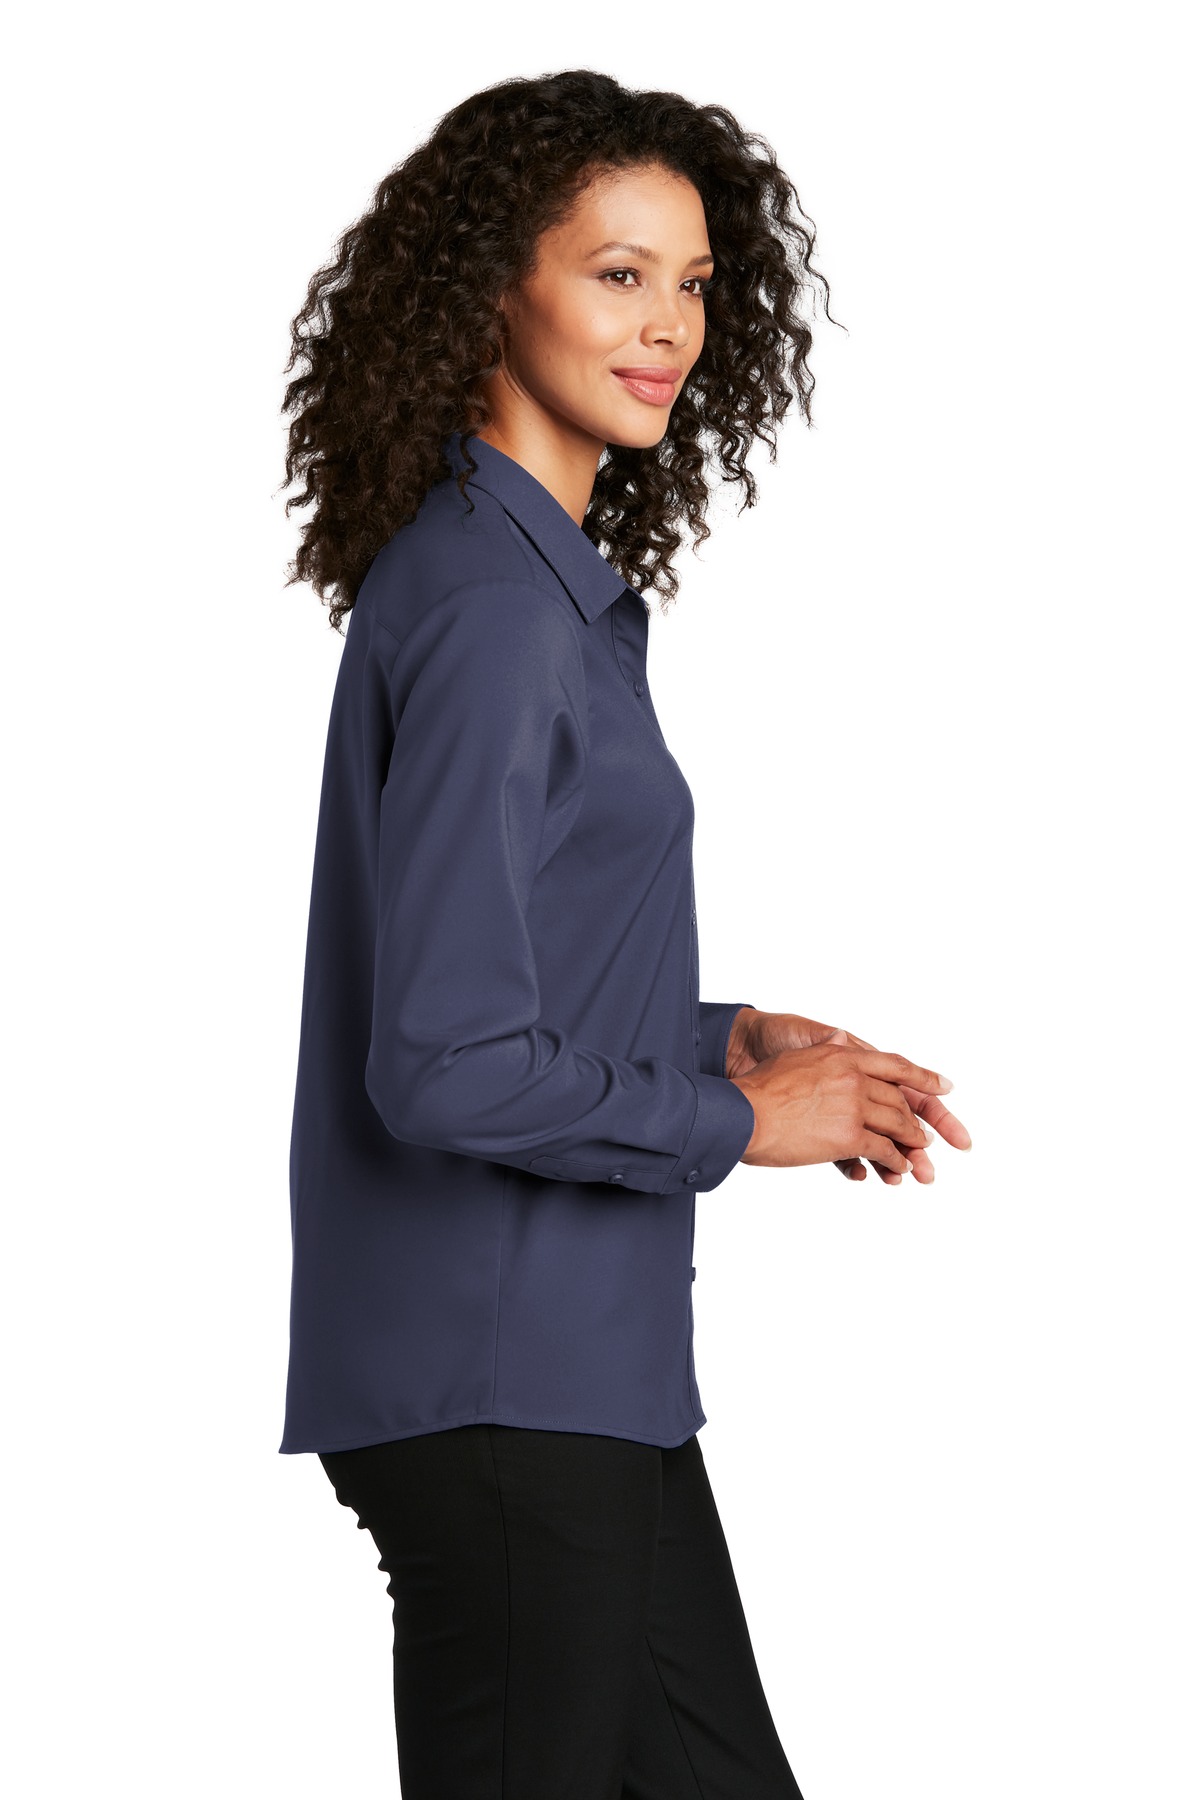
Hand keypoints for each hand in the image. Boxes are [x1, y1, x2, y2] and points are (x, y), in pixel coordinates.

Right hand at [726, 1008, 970, 1184]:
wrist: (743, 1113)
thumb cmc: (759, 1089)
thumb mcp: (796, 1057)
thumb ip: (824, 1052)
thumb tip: (839, 1039)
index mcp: (842, 1055)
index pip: (894, 1065)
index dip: (922, 1077)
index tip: (945, 1087)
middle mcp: (854, 1076)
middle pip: (899, 1098)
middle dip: (917, 1120)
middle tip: (931, 1137)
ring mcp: (854, 1105)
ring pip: (897, 1123)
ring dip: (911, 1142)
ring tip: (919, 1155)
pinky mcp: (849, 1134)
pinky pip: (883, 1148)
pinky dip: (895, 1160)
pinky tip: (899, 1169)